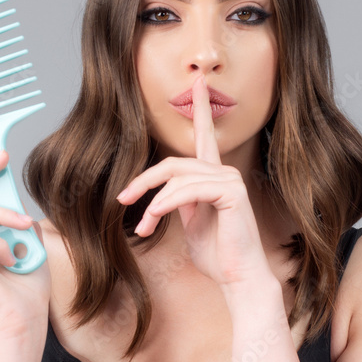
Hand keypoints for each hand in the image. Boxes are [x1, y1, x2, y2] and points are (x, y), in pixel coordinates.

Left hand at [116, 74, 270, 287]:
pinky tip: (155, 217)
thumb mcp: (191, 224)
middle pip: (173, 163)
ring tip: (144, 226)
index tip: (198, 82)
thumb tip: (160, 195)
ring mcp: (230, 180)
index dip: (201, 108)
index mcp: (215, 176)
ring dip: (153, 202)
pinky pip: (189, 190)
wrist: (238, 278)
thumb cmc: (217, 255)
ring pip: (177, 177)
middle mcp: (225, 172)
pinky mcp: (231, 192)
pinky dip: (166, 203)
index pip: (204, 136)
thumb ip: (179, 203)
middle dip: (144, 180)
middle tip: (123, 199)